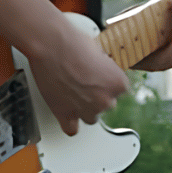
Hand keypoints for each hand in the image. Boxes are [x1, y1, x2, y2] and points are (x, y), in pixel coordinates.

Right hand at [27, 15, 128, 135]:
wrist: (50, 46)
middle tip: (86, 82)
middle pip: (107, 104)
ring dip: (86, 108)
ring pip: (92, 117)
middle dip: (98, 95)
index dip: (108, 82)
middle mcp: (104, 100)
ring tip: (76, 94)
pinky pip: (72, 129)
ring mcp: (85, 109)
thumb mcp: (100, 52)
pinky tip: (69, 114)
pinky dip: (70, 122)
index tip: (101, 78)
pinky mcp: (65, 114)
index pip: (121, 90)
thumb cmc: (74, 43)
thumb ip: (106, 69)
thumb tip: (102, 72)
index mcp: (118, 84)